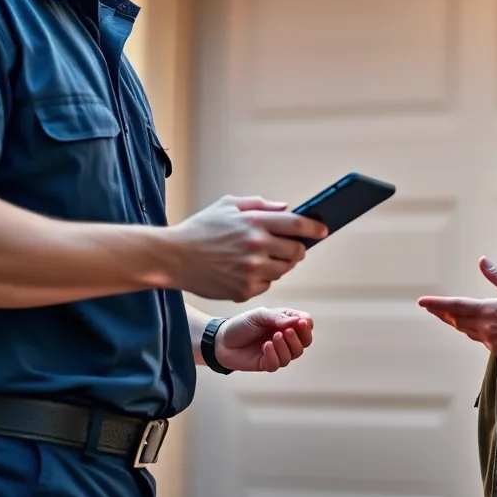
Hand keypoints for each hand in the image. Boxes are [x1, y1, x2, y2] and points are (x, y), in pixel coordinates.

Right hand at [166, 196, 326, 301]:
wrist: (172, 257)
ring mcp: (251, 271)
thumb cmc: (200, 229)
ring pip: (284, 270)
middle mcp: (256, 246)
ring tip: (264, 258)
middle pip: (296, 251)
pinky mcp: (244, 290)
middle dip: (297, 249)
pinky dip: (263, 279)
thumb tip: (287, 208)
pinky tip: (246, 271)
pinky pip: (267, 285)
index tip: (323, 230)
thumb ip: (260, 205)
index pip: (297, 225)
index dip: (314, 228)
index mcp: (254, 222)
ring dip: (281, 264)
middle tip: (291, 247)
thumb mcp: (228, 206)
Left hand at [214, 308, 314, 372]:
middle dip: (300, 337)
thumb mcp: (260, 315)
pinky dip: (274, 355)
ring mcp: (277, 352)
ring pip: (294, 354)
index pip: (306, 325)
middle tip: (288, 331)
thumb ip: (278, 318)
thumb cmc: (242, 324)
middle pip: (305, 342)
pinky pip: (278, 363)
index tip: (301, 321)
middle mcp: (284, 338)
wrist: (221, 340)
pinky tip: (265, 347)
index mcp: (286, 323)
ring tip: (273, 337)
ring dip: (286, 346)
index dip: (306, 324)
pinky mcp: (267, 364)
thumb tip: (299, 320)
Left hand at [417, 257, 496, 358]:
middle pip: (456, 320)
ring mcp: (491, 341)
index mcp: (488, 310)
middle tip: (430, 307)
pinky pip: (479, 339)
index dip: (436, 303)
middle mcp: (486, 327)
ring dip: (455, 322)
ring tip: (446, 315)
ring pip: (465, 330)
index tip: (422, 302)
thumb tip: (482, 261)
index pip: (455, 306)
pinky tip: (472, 326)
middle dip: (441, 313)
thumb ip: (496, 275)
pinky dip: (473, 330)